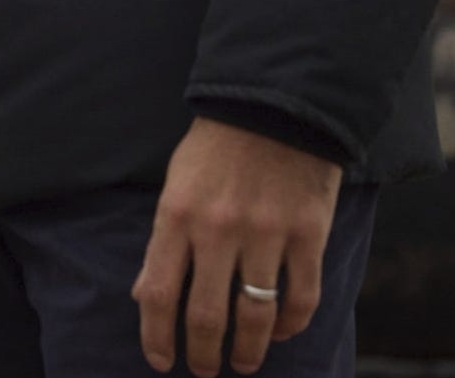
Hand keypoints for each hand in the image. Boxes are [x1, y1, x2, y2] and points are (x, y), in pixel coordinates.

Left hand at [133, 117, 341, 375]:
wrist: (277, 103)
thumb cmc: (218, 146)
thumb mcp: (175, 184)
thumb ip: (163, 240)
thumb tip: (146, 296)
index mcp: (176, 214)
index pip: (158, 294)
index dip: (157, 338)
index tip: (162, 361)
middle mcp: (218, 229)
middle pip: (206, 317)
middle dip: (204, 355)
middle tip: (206, 369)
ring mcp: (266, 233)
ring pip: (256, 317)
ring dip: (249, 351)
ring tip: (244, 362)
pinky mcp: (307, 233)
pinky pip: (301, 297)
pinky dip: (292, 324)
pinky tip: (283, 330)